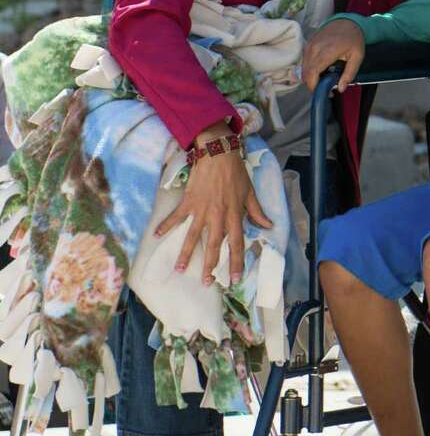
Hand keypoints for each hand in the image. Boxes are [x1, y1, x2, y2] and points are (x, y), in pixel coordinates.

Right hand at [156, 135, 271, 284]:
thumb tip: (269, 226)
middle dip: (210, 265)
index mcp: (234, 214)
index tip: (234, 278)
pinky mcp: (189, 201)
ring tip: (179, 269)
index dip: (236, 261)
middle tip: (206, 282)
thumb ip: (257, 211)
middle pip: (214, 245)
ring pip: (193, 236)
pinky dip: (165, 225)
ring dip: (185, 253)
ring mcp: (202, 210)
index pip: (237, 243)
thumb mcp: (250, 192)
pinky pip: (176, 217)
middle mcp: (218, 215)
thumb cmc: (236, 172)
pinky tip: (155, 235)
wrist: (219, 153)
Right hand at [302, 18, 365, 92]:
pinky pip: (304, 60)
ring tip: (323, 79)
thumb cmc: (353, 39)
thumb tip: (340, 88)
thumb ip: (349, 74)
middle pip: (305, 72)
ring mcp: (310, 45)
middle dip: (312, 84)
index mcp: (327, 52)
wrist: (347, 21)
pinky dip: (309, 68)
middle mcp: (315, 48)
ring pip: (303, 67)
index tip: (322, 92)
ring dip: (310, 76)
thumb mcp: (357, 57)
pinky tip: (320, 69)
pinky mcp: (308, 43)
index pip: (312, 73)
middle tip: (324, 88)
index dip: (313, 86)